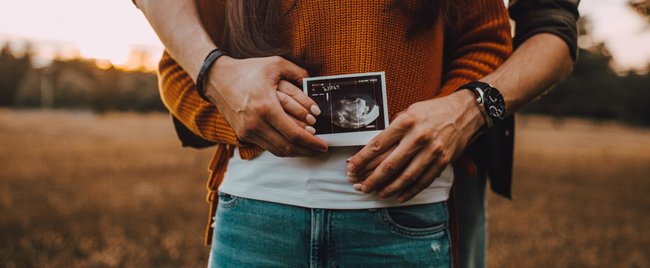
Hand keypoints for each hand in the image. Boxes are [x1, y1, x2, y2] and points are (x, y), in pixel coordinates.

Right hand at [205, 55, 327, 156]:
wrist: (217, 79)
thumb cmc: (247, 70)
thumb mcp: (275, 64)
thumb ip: (298, 72)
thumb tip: (314, 81)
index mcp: (266, 107)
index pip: (294, 133)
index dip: (312, 142)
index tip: (324, 145)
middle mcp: (256, 123)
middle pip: (287, 146)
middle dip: (308, 150)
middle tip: (321, 149)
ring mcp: (248, 131)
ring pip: (278, 150)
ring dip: (296, 151)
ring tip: (310, 149)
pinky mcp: (244, 134)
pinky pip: (268, 146)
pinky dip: (283, 147)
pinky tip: (293, 144)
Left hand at [346, 90, 483, 201]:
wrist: (466, 112)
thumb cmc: (434, 110)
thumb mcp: (410, 110)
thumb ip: (394, 128)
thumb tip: (374, 147)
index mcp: (406, 121)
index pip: (378, 144)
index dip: (361, 159)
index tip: (351, 168)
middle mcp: (418, 137)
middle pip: (389, 164)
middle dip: (371, 178)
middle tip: (359, 187)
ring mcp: (432, 151)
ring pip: (405, 176)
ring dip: (388, 188)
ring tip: (376, 193)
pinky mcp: (443, 161)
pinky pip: (423, 181)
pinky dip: (409, 191)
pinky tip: (398, 196)